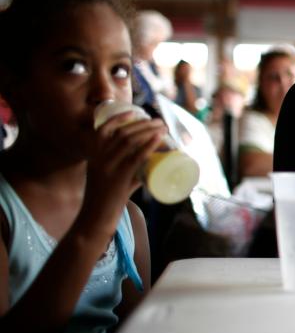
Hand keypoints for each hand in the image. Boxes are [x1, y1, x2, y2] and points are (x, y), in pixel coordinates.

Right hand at [81, 112, 165, 232]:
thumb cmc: (107, 199)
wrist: (96, 219)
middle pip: (122, 133)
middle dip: (143, 124)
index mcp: (94, 156)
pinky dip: (148, 146)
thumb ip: (128, 170)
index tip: (134, 113)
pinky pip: (135, 158)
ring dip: (149, 131)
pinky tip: (159, 139)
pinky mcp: (119, 179)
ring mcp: (108, 168)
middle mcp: (98, 159)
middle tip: (159, 122)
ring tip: (163, 127)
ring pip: (130, 142)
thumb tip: (149, 164)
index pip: (103, 130)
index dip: (118, 118)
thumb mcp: (112, 178)